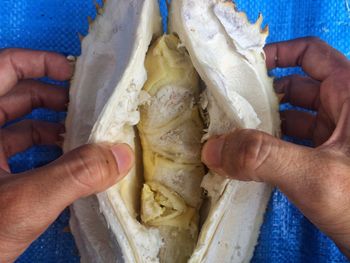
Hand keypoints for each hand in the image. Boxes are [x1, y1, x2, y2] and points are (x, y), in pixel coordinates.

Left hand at [0, 49, 133, 261]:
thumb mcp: (25, 201)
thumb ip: (75, 175)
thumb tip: (122, 155)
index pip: (4, 67)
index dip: (39, 61)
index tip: (74, 74)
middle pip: (17, 95)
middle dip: (56, 98)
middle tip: (89, 107)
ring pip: (20, 126)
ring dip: (55, 127)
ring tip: (86, 135)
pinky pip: (20, 152)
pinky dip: (46, 152)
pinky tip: (70, 162)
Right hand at [201, 37, 349, 256]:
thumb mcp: (317, 176)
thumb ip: (262, 158)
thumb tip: (212, 149)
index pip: (310, 53)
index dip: (277, 53)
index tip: (244, 70)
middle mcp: (344, 111)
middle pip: (295, 88)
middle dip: (260, 97)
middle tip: (227, 109)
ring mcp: (337, 138)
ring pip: (292, 119)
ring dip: (262, 126)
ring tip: (231, 136)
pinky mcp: (330, 162)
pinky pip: (293, 144)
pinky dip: (271, 149)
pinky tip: (250, 161)